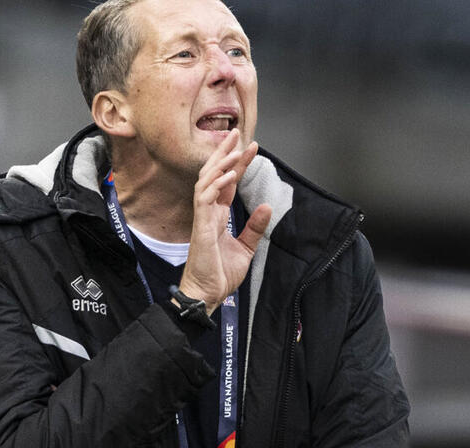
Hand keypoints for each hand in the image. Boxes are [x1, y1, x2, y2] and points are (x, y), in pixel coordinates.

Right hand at [180, 129, 271, 312]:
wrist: (208, 293)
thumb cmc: (220, 273)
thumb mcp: (245, 248)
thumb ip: (254, 227)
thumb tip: (268, 207)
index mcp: (218, 215)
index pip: (227, 182)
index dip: (238, 164)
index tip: (251, 147)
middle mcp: (208, 211)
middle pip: (214, 174)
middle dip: (224, 152)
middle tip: (236, 133)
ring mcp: (203, 217)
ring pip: (207, 181)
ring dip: (221, 163)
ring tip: (234, 148)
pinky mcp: (201, 226)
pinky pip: (206, 199)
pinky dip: (217, 185)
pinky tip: (229, 175)